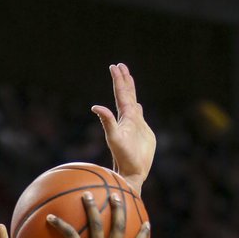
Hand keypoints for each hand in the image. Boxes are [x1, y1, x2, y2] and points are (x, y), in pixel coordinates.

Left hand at [46, 192, 148, 237]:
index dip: (143, 235)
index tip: (146, 224)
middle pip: (119, 226)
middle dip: (119, 208)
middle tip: (116, 196)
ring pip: (96, 224)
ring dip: (91, 207)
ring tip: (86, 195)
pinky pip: (70, 235)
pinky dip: (59, 224)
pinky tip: (50, 217)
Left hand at [92, 63, 155, 195]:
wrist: (132, 172)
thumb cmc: (123, 157)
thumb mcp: (114, 137)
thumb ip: (107, 121)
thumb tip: (95, 107)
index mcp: (123, 117)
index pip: (120, 94)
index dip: (118, 80)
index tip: (115, 66)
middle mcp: (129, 118)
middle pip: (126, 95)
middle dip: (123, 80)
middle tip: (120, 65)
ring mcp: (136, 124)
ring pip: (133, 102)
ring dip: (131, 90)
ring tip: (128, 78)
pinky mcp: (143, 131)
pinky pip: (140, 116)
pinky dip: (138, 107)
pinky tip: (138, 104)